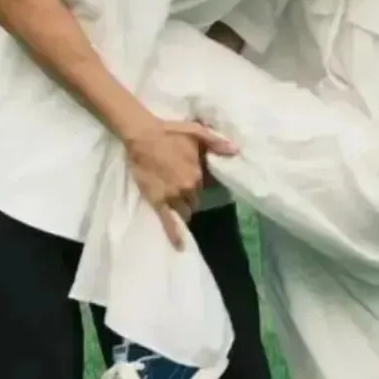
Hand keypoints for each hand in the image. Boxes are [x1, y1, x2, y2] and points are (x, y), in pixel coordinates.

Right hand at [125, 119, 236, 249]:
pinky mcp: (158, 202)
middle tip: (184, 190)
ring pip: (185, 211)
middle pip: (195, 200)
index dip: (200, 184)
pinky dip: (175, 234)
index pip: (206, 186)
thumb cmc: (170, 132)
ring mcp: (173, 196)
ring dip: (184, 209)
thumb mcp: (198, 132)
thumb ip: (217, 143)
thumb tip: (236, 151)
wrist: (143, 136)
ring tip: (178, 205)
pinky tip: (179, 246)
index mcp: (198, 173)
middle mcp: (188, 187)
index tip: (195, 181)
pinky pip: (168, 222)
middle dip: (191, 197)